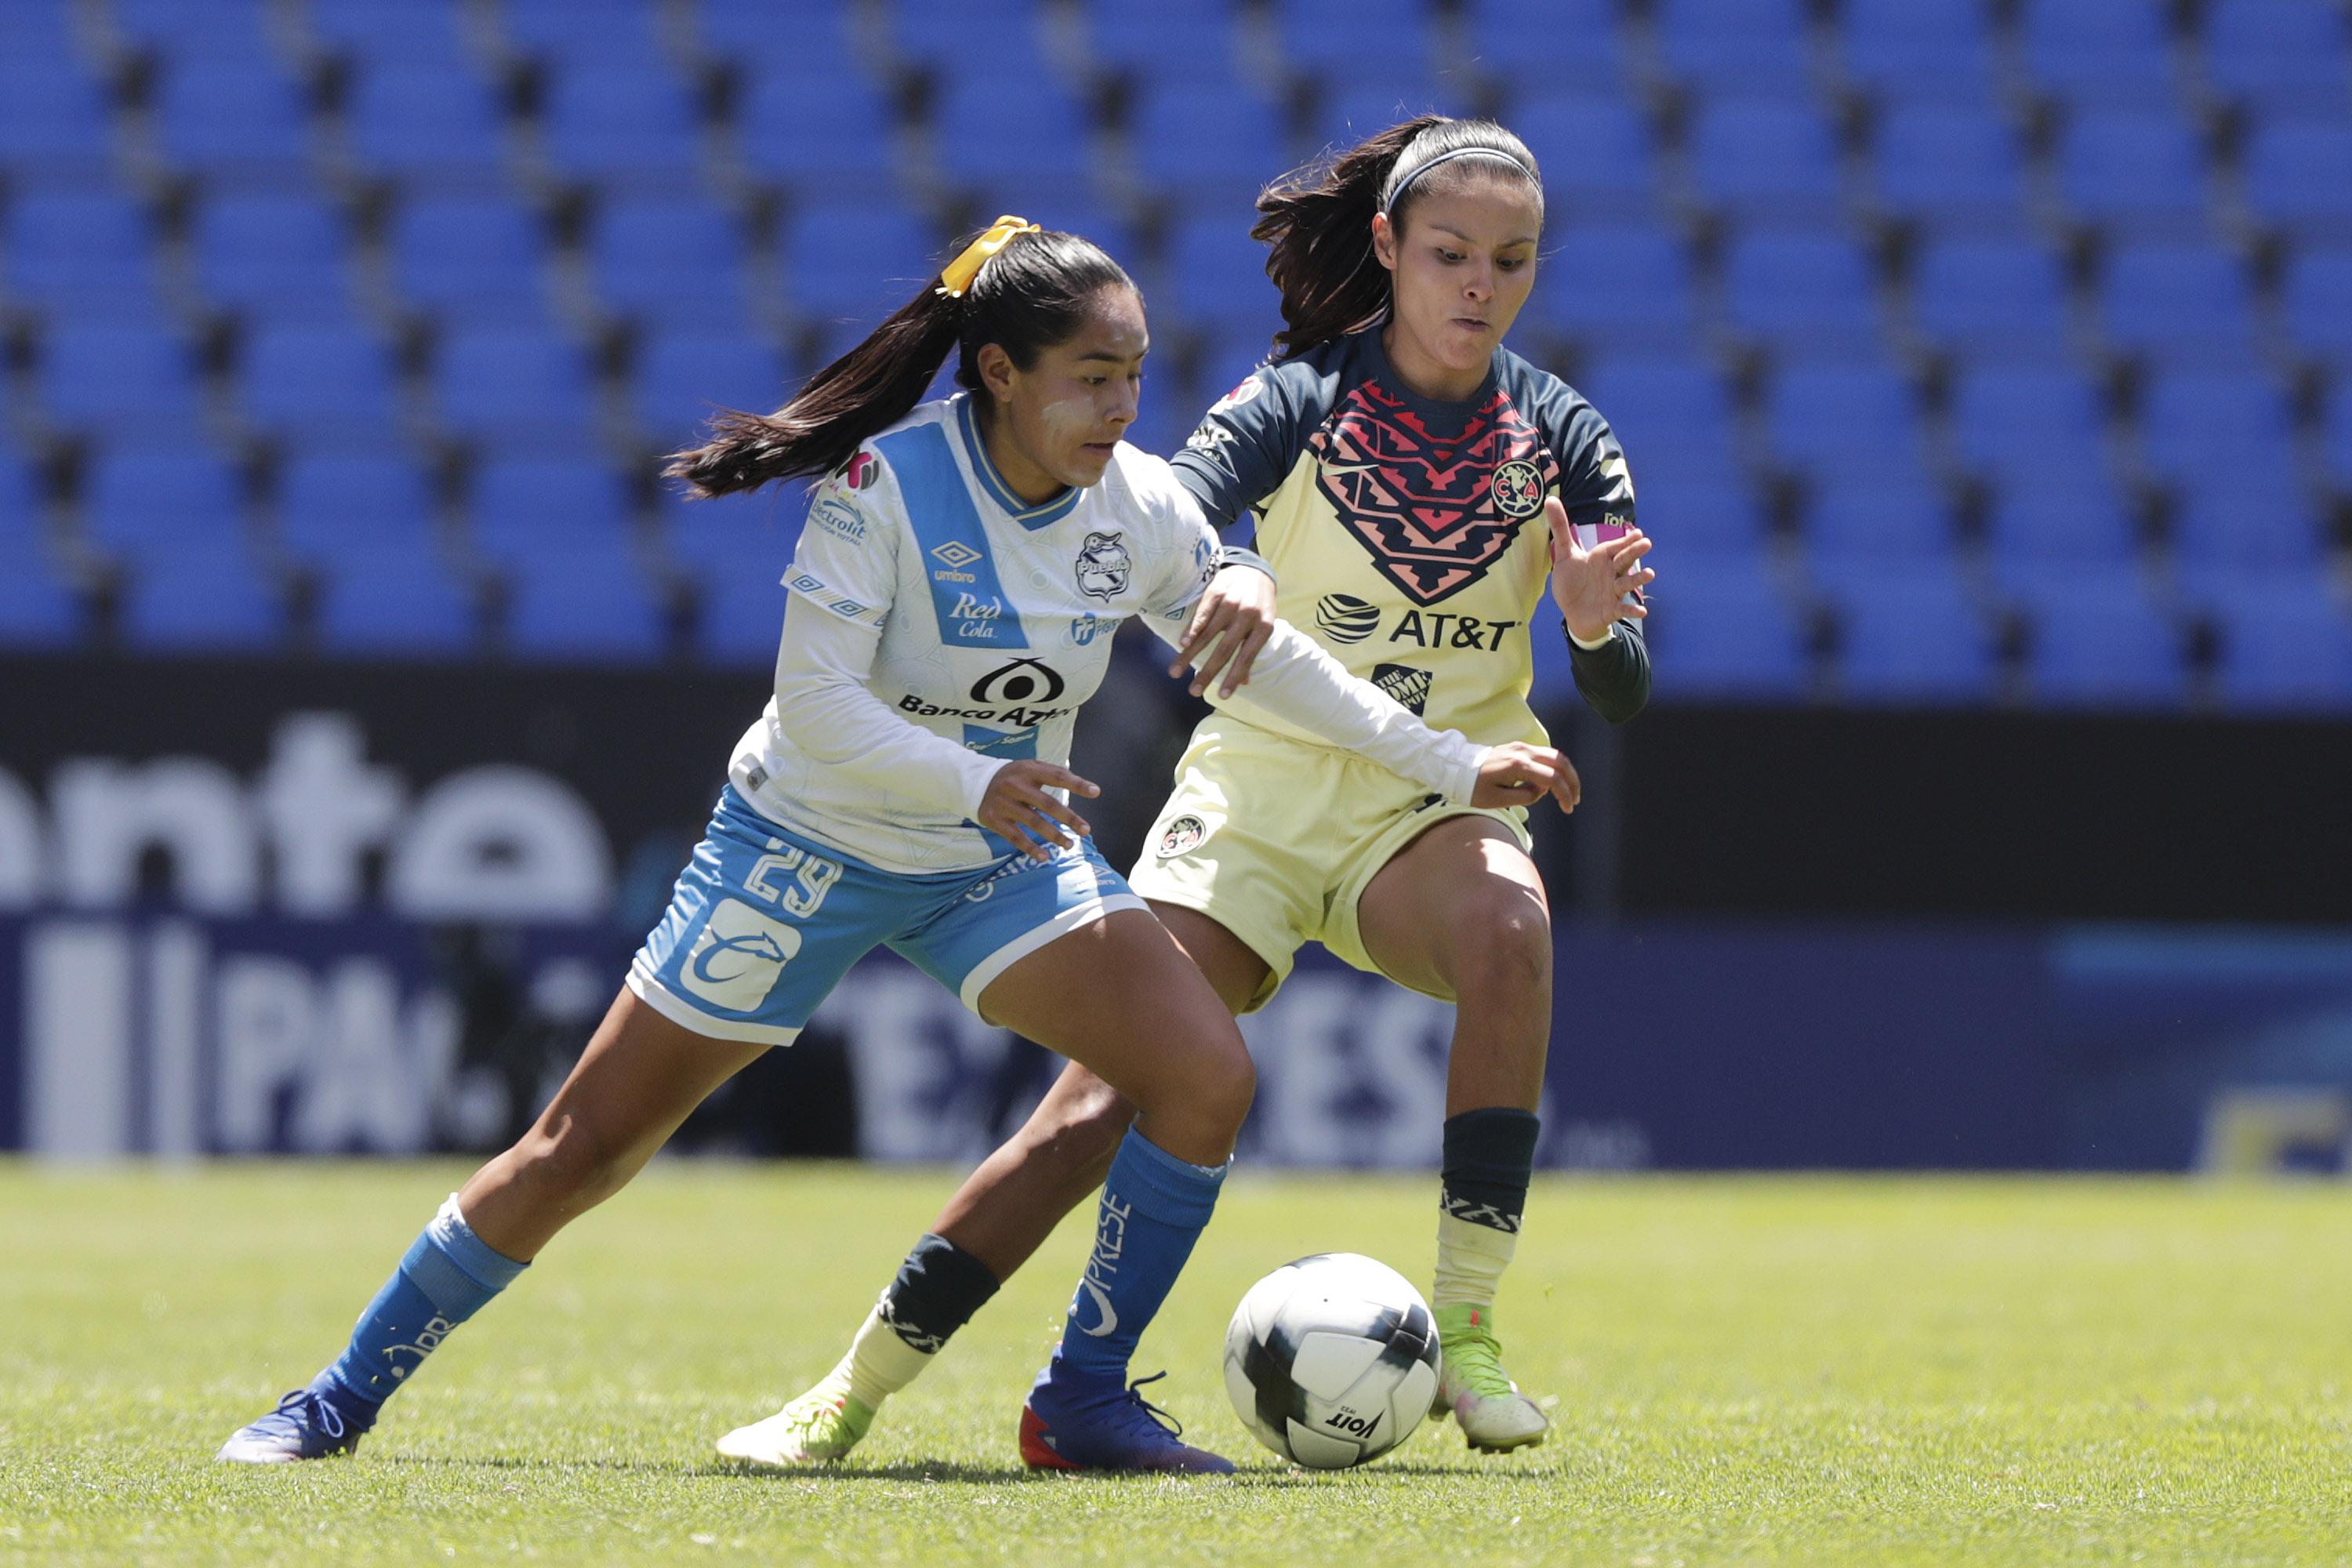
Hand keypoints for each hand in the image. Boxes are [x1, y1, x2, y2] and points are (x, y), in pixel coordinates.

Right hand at [976, 761, 1100, 861]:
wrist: (974, 782)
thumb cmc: (1013, 777)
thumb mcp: (1029, 768)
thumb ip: (1053, 774)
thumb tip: (1086, 787)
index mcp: (1028, 770)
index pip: (1057, 776)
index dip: (1077, 784)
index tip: (1096, 792)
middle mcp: (1015, 786)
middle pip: (1047, 803)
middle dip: (1069, 818)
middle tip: (1086, 830)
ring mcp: (1004, 803)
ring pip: (1033, 822)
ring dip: (1054, 835)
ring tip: (1069, 845)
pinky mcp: (994, 819)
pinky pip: (1015, 836)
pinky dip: (1031, 848)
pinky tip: (1045, 856)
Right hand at [1170, 564, 1276, 697]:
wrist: (1254, 569)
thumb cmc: (1259, 604)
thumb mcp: (1264, 626)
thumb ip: (1253, 650)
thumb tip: (1246, 682)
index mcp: (1263, 627)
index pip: (1247, 657)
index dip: (1234, 677)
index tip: (1222, 696)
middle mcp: (1247, 616)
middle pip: (1225, 649)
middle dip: (1208, 672)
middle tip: (1194, 691)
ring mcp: (1231, 603)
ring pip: (1208, 634)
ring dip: (1190, 655)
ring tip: (1176, 672)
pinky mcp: (1216, 592)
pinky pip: (1202, 614)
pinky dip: (1192, 629)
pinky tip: (1183, 644)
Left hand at [1471, 742, 1580, 814]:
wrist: (1456, 768)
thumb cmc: (1473, 788)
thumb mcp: (1497, 800)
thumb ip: (1525, 796)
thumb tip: (1541, 790)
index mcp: (1518, 766)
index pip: (1552, 778)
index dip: (1564, 794)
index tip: (1567, 809)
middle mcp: (1523, 752)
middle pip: (1560, 761)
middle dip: (1572, 781)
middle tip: (1574, 800)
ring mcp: (1521, 747)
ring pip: (1555, 756)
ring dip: (1565, 773)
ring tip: (1566, 792)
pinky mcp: (1519, 747)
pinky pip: (1543, 755)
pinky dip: (1553, 768)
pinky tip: (1551, 784)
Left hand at [1547, 497, 1653, 644]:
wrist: (1573, 611)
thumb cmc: (1572, 581)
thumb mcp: (1564, 554)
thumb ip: (1560, 528)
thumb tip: (1549, 499)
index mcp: (1601, 558)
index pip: (1614, 547)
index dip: (1625, 541)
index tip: (1637, 533)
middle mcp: (1611, 573)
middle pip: (1623, 560)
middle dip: (1634, 552)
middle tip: (1647, 543)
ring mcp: (1613, 591)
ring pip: (1627, 583)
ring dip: (1638, 579)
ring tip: (1650, 573)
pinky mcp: (1611, 609)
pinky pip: (1623, 609)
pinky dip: (1632, 610)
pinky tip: (1642, 611)